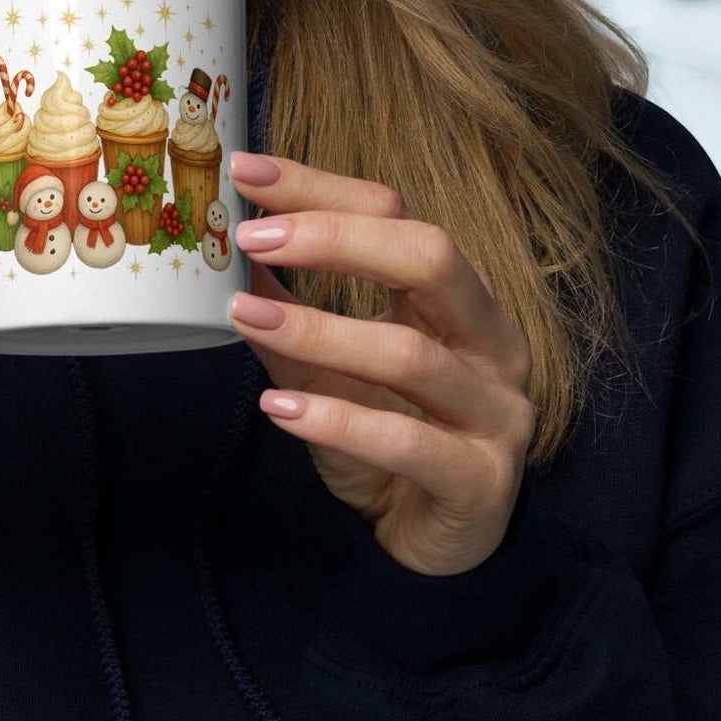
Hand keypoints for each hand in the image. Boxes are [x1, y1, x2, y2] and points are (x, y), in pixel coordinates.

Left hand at [224, 150, 537, 578]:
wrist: (434, 547)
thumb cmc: (387, 439)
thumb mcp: (329, 369)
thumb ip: (287, 316)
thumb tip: (224, 256)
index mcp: (458, 296)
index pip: (396, 214)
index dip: (320, 188)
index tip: (246, 172)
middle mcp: (490, 340)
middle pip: (431, 258)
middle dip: (336, 240)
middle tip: (251, 236)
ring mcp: (496, 412)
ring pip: (412, 352)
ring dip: (320, 331)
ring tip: (245, 318)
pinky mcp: (480, 481)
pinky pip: (409, 443)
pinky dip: (338, 421)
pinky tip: (279, 407)